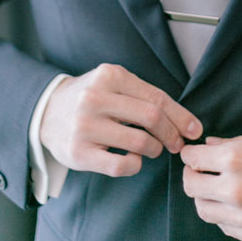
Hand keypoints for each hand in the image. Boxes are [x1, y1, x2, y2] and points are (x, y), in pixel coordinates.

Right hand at [40, 63, 201, 177]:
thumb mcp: (113, 83)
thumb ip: (143, 95)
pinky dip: (135, 165)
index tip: (194, 129)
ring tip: (153, 149)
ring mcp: (85, 126)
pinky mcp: (78, 153)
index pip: (156, 97)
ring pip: (139, 142)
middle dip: (172, 134)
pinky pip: (119, 165)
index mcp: (110, 75)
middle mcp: (96, 98)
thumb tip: (184, 121)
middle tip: (176, 143)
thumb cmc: (91, 97)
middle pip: (151, 117)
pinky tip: (134, 160)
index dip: (180, 116)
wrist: (47, 111)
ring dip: (154, 149)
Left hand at [180, 124, 241, 240]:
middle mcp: (236, 191)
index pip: (193, 160)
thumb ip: (233, 142)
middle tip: (200, 171)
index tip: (193, 155)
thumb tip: (209, 146)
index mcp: (237, 159)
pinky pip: (227, 229)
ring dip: (206, 198)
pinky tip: (237, 204)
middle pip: (192, 188)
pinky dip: (226, 216)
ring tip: (218, 189)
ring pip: (205, 212)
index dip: (191, 155)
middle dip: (193, 176)